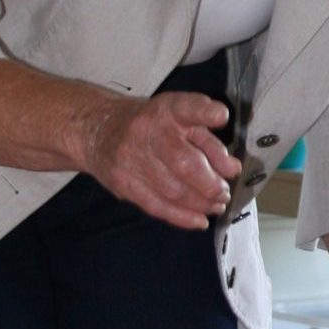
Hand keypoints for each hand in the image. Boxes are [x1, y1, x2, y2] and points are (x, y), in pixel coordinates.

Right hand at [76, 91, 239, 230]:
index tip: (220, 116)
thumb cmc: (150, 125)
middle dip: (211, 184)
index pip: (186, 108)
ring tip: (216, 205)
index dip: (204, 112)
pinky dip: (183, 217)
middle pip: (185, 163)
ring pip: (173, 191)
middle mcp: (146, 132)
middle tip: (225, 192)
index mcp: (165, 110)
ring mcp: (131, 159)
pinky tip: (200, 221)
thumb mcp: (179, 120)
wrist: (96, 130)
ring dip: (202, 204)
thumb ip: (208, 141)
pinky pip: (157, 206)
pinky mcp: (124, 183)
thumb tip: (231, 169)